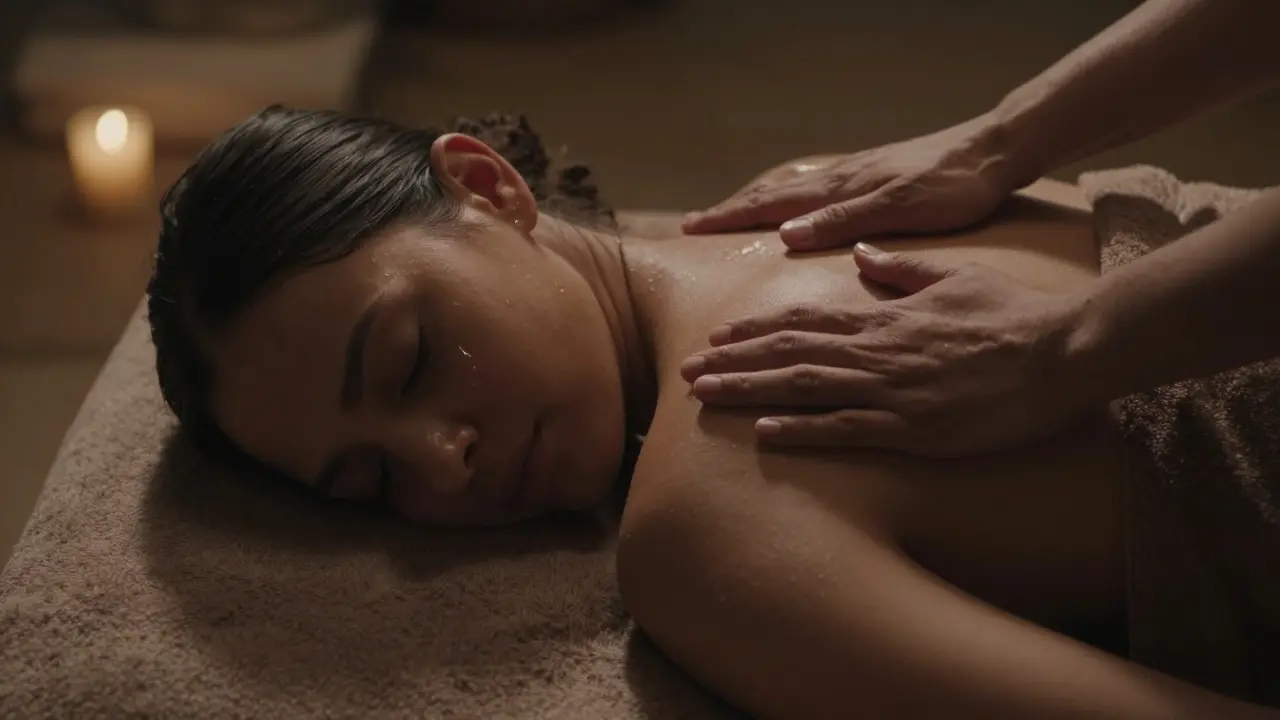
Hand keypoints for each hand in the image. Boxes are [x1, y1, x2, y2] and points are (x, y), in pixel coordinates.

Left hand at [679, 244, 1092, 457]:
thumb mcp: (952, 277)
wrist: (1062, 350)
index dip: (754, 330)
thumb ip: (901, 270)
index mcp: (883, 318)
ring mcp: (892, 390)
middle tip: (685, 369)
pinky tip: (765, 432)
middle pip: (788, 353)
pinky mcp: (914, 426)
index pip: (803, 321)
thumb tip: (861, 258)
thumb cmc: (1013, 314)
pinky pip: (847, 429)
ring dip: (749, 390)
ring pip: (804, 387)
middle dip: (732, 361)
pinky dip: (803, 429)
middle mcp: (877, 352)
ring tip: (704, 394)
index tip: (717, 335)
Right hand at [681, 117, 1019, 250]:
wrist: (995, 152)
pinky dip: (787, 196)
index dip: (730, 218)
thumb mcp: (899, 210)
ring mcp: (856, 174)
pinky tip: (793, 202)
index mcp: (842, 189)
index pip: (772, 205)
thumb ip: (843, 222)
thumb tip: (786, 236)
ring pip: (792, 188)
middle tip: (693, 224)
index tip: (691, 229)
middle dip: (731, 209)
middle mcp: (842, 178)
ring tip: (729, 211)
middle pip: (773, 193)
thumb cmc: (953, 188)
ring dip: (755, 201)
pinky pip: (815, 186)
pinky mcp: (874, 175)